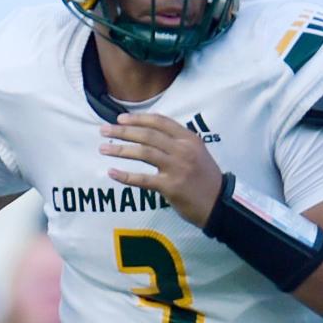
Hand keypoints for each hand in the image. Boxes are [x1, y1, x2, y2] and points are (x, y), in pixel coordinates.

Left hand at [99, 115, 222, 226]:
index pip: (159, 121)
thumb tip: (150, 134)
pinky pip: (143, 179)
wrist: (219, 203)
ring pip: (143, 152)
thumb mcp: (197, 152)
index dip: (138, 119)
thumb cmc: (205, 178)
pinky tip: (112, 172)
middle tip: (104, 131)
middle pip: (147, 135)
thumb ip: (177, 142)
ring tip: (103, 148)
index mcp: (188, 138)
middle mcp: (182, 149)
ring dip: (120, 149)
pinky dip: (125, 176)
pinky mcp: (171, 187)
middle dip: (122, 131)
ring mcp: (177, 168)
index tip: (120, 119)